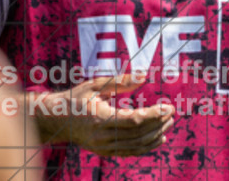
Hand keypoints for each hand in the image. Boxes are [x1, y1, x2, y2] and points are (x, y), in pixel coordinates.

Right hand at [34, 73, 174, 156]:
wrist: (55, 119)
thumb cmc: (76, 98)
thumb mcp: (96, 85)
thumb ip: (121, 82)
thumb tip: (144, 76)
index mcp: (100, 118)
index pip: (135, 120)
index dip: (155, 114)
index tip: (169, 106)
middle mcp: (102, 137)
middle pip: (139, 134)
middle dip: (159, 123)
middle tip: (172, 113)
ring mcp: (103, 147)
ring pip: (137, 146)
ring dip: (156, 135)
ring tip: (169, 124)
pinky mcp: (104, 152)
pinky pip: (130, 152)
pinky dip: (147, 147)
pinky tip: (158, 138)